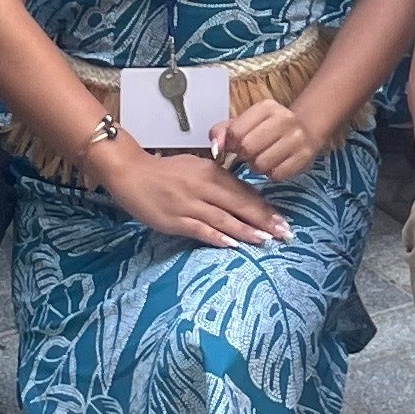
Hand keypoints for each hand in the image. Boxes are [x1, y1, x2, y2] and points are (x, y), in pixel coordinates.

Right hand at [95, 141, 290, 249]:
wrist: (130, 173)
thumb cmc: (165, 171)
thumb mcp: (196, 167)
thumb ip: (218, 179)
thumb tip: (242, 194)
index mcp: (211, 172)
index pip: (244, 192)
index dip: (264, 207)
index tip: (282, 220)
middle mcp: (203, 187)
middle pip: (239, 205)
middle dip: (263, 221)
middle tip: (284, 234)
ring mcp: (189, 204)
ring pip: (223, 219)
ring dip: (246, 231)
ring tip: (265, 241)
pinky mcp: (175, 219)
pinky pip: (201, 229)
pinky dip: (218, 237)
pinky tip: (233, 245)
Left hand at [215, 97, 335, 183]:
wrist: (305, 129)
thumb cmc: (266, 128)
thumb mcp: (244, 122)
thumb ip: (222, 132)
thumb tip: (216, 148)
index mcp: (266, 107)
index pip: (235, 132)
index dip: (231, 144)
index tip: (236, 145)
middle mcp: (284, 118)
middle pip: (248, 148)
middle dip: (244, 155)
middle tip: (250, 154)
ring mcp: (297, 137)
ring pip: (261, 164)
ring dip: (257, 167)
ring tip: (262, 158)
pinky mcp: (305, 156)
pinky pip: (277, 175)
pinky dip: (272, 174)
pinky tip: (275, 165)